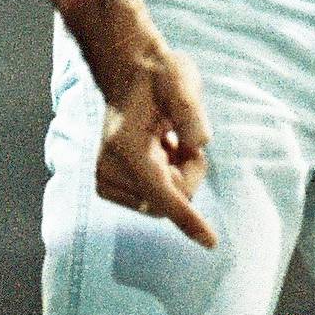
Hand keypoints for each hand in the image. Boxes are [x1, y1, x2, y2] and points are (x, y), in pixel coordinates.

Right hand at [95, 38, 218, 248]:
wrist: (128, 72)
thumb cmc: (158, 75)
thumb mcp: (180, 79)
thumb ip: (190, 110)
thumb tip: (199, 141)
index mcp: (125, 146)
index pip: (162, 193)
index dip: (188, 219)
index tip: (211, 242)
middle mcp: (108, 168)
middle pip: (169, 200)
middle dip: (187, 174)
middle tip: (181, 136)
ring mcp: (104, 179)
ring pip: (162, 204)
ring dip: (176, 175)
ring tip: (167, 139)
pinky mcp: (107, 186)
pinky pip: (152, 201)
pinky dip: (164, 179)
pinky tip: (159, 150)